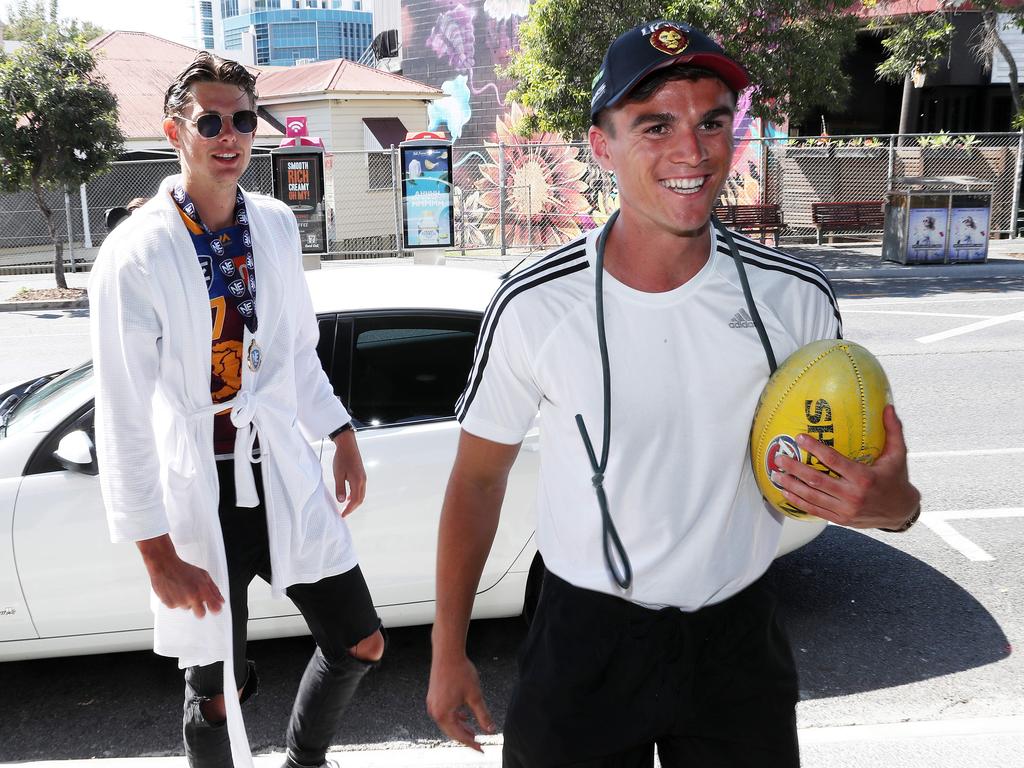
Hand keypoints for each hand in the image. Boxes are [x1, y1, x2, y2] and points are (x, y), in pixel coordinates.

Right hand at [137, 535, 223, 618]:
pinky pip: (177, 606)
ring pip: (187, 607)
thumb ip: (214, 589)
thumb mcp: (203, 575)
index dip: (216, 609)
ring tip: (183, 588)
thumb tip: (221, 601)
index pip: (214, 608)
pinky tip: (174, 590)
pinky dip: (176, 600)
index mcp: (202, 590)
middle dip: (201, 610)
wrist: (164, 565)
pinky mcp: (169, 604)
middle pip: (201, 615)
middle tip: (197, 601)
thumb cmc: (184, 569)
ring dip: (187, 601)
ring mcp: (180, 602)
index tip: (215, 608)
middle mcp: (191, 597)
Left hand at [332, 429, 365, 516]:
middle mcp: (363, 481)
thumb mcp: (338, 474)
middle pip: (360, 499)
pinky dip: (355, 495)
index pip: (354, 500)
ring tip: (345, 506)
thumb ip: (340, 488)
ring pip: (361, 494)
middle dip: (352, 508)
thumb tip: (341, 501)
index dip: (349, 509)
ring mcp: (363, 477)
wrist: (348, 445)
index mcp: (357, 481)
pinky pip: (360, 489)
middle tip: (344, 513)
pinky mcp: (361, 474)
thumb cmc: (342, 458)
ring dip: (354, 502)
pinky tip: (347, 495)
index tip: (342, 515)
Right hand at [426, 653, 494, 750]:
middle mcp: (435, 711)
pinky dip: (454, 717)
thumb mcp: (475, 696)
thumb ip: (483, 715)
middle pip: (451, 731)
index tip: (481, 749)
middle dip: (465, 737)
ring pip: (447, 722)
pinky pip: (444, 713)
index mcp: (443, 714)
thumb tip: (490, 730)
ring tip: (472, 732)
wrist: (447, 654)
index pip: (459, 735)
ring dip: (460, 727)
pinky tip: (464, 716)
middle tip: (478, 743)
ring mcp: (432, 704)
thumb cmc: (460, 672)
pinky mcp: (434, 697)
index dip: (471, 743)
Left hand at [774, 404, 920, 529]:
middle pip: (817, 480)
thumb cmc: (897, 479)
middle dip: (795, 468)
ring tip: (776, 474)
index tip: (800, 438)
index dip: (815, 448)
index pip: (834, 461)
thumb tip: (888, 406)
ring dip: (792, 485)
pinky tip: (785, 493)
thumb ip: (893, 430)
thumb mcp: (898, 455)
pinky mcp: (840, 519)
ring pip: (812, 497)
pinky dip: (798, 502)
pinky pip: (815, 510)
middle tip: (780, 458)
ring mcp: (845, 510)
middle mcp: (853, 495)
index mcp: (865, 477)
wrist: (900, 512)